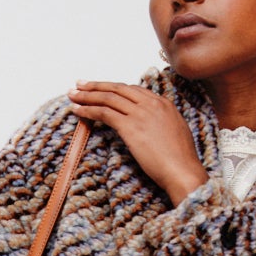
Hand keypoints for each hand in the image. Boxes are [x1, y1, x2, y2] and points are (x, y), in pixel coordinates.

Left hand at [68, 81, 207, 206]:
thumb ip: (162, 125)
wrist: (182, 171)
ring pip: (108, 98)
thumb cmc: (181, 162)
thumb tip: (152, 128)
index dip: (114, 89)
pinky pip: (104, 113)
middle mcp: (151, 104)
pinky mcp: (130, 127)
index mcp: (163, 104)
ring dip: (87, 95)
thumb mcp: (176, 134)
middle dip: (97, 85)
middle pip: (118, 89)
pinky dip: (88, 109)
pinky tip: (77, 110)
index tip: (103, 89)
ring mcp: (140, 114)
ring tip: (72, 95)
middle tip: (80, 84)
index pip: (133, 90)